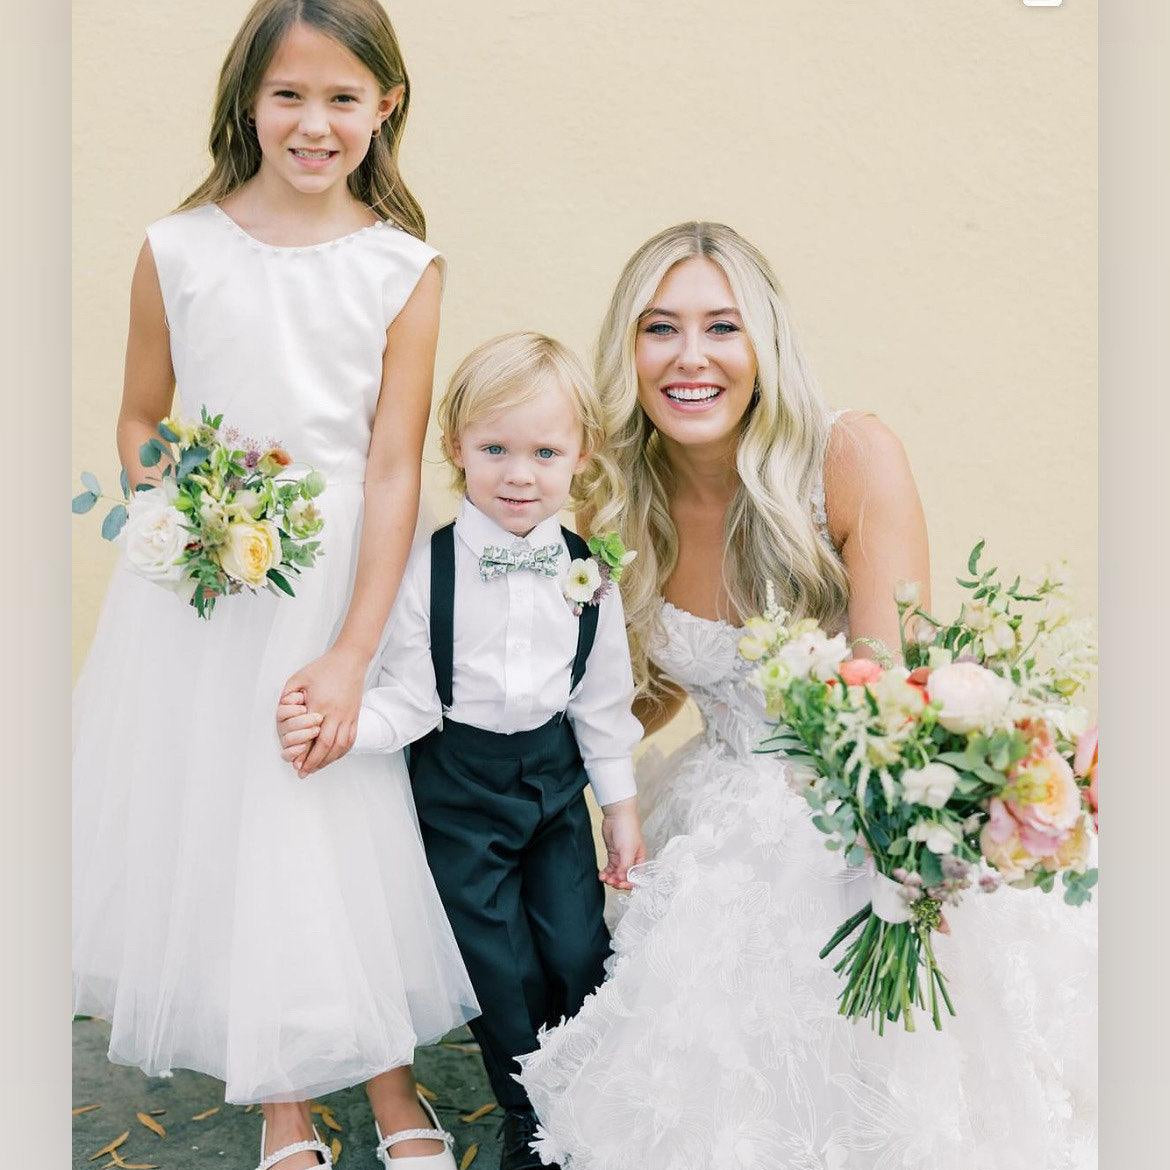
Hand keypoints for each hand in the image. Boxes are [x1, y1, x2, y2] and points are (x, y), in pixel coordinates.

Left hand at [281, 642, 367, 776]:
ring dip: (328, 760)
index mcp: (320, 705)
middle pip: (327, 746)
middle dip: (314, 763)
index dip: (304, 754)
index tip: (295, 764)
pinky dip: (342, 751)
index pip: (312, 737)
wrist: (350, 659)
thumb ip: (287, 695)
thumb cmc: (324, 667)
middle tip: (304, 772)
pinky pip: (351, 739)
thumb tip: (280, 710)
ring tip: (317, 767)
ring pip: (340, 746)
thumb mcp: (299, 677)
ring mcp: (348, 715)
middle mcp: (336, 713)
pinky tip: (333, 756)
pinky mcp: (355, 715)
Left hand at [599, 798, 644, 890]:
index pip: (637, 878)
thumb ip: (625, 866)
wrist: (616, 815)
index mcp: (639, 860)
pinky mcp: (613, 855)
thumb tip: (621, 878)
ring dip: (610, 879)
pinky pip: (610, 869)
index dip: (629, 884)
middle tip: (611, 881)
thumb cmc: (627, 828)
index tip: (620, 884)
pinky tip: (602, 874)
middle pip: (626, 878)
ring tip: (604, 878)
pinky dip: (606, 873)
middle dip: (618, 882)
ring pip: (617, 874)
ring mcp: (621, 858)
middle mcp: (631, 860)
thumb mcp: (628, 850)